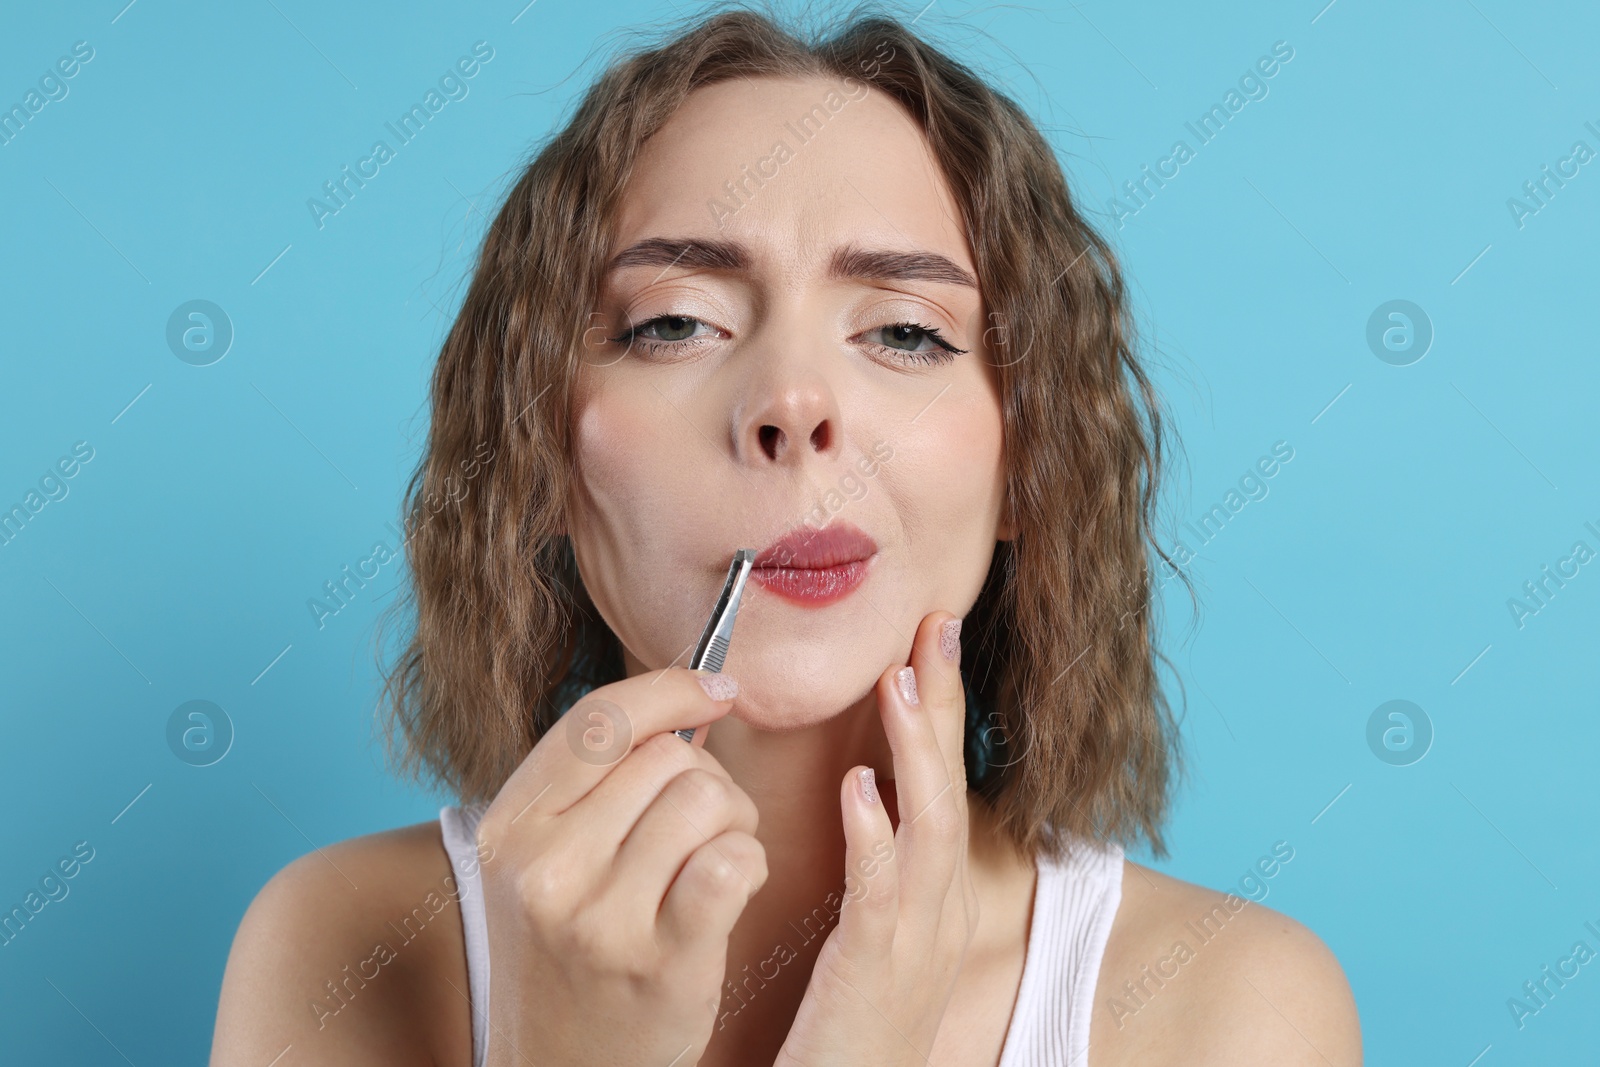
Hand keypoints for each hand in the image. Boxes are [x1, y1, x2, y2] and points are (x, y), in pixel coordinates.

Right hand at [474, 668, 767, 1066]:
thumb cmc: (570, 952)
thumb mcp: (544, 860)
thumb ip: (595, 781)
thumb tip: (695, 690)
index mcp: (509, 828)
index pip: (599, 719)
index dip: (671, 689)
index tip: (716, 691)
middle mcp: (544, 868)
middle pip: (667, 757)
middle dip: (708, 777)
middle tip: (704, 823)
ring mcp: (599, 918)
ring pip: (707, 799)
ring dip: (735, 820)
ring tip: (717, 857)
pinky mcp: (661, 962)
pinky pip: (733, 860)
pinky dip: (749, 862)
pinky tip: (731, 889)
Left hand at [775, 610, 977, 1066]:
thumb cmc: (848, 1029)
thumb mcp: (871, 941)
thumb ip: (876, 870)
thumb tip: (864, 794)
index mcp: (933, 898)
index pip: (943, 786)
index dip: (941, 712)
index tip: (927, 639)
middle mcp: (938, 911)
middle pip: (950, 789)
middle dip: (944, 705)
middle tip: (933, 624)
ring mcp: (916, 942)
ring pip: (932, 830)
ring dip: (917, 752)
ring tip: (898, 681)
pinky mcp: (877, 975)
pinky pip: (880, 897)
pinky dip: (875, 837)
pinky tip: (859, 788)